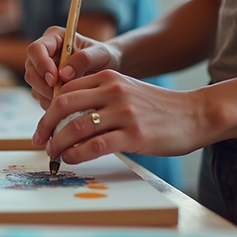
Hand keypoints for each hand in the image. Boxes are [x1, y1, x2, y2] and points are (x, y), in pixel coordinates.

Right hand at [23, 26, 120, 108]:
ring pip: (34, 86)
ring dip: (48, 96)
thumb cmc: (105, 57)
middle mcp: (44, 52)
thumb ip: (83, 60)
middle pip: (31, 70)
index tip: (55, 80)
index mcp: (54, 37)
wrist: (108, 69)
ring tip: (69, 98)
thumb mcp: (100, 54)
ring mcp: (42, 70)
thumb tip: (63, 75)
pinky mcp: (44, 85)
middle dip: (44, 85)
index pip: (36, 49)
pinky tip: (68, 102)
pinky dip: (51, 103)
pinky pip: (40, 97)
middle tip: (61, 95)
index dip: (41, 65)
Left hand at [31, 70, 210, 162]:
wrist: (197, 113)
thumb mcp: (127, 89)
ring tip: (54, 154)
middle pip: (63, 105)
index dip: (48, 110)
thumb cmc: (159, 107)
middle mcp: (113, 91)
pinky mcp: (134, 135)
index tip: (43, 128)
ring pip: (75, 127)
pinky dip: (77, 154)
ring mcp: (124, 113)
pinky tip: (72, 159)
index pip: (66, 90)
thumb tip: (69, 118)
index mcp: (108, 77)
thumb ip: (101, 96)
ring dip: (58, 144)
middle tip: (39, 141)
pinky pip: (95, 146)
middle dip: (46, 126)